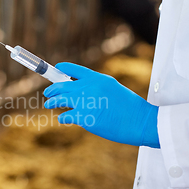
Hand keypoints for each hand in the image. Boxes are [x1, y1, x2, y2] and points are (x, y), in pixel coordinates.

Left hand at [43, 63, 159, 147]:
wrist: (140, 121)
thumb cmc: (130, 108)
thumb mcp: (114, 89)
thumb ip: (97, 88)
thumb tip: (79, 92)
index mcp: (98, 79)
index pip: (76, 70)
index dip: (64, 68)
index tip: (57, 68)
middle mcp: (90, 87)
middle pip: (63, 85)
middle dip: (53, 89)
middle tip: (48, 93)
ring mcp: (86, 101)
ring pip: (61, 99)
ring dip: (52, 101)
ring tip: (49, 104)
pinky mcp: (84, 116)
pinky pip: (66, 116)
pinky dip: (63, 117)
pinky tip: (62, 118)